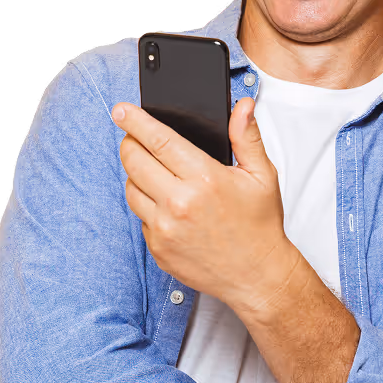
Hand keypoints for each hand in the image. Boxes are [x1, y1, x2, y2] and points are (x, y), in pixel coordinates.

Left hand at [112, 99, 299, 311]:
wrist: (257, 276)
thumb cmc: (260, 225)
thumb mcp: (262, 175)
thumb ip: (247, 137)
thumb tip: (242, 106)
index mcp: (205, 179)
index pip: (159, 140)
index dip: (135, 121)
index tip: (120, 110)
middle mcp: (180, 203)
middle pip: (134, 160)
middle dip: (130, 143)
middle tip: (134, 137)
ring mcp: (165, 228)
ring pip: (130, 188)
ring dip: (137, 175)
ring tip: (156, 173)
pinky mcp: (158, 248)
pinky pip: (140, 217)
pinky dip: (148, 206)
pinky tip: (168, 205)